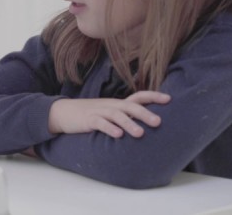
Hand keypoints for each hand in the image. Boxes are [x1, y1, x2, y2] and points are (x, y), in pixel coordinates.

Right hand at [48, 91, 170, 138]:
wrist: (62, 112)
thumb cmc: (89, 115)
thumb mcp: (108, 113)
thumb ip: (124, 117)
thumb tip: (146, 126)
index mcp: (117, 104)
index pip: (138, 97)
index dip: (153, 96)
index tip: (169, 99)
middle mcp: (110, 105)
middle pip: (130, 106)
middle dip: (144, 113)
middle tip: (158, 122)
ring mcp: (99, 111)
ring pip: (116, 115)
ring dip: (129, 124)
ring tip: (140, 133)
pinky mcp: (88, 120)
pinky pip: (99, 123)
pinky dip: (109, 128)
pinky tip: (117, 135)